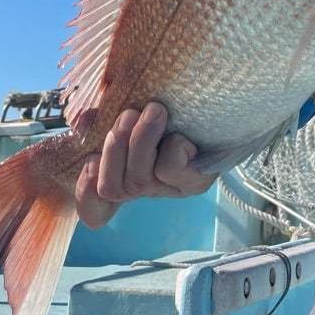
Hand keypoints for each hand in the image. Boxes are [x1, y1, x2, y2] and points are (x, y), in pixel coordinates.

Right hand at [74, 101, 216, 228]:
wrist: (230, 109)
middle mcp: (146, 187)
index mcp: (126, 172)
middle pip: (111, 187)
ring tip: (154, 110)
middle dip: (114, 148)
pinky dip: (172, 148)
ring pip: (138, 180)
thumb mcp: (138, 112)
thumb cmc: (176, 109)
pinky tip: (182, 135)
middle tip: (129, 114)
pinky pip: (171, 170)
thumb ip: (108, 117)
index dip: (84, 194)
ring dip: (141, 141)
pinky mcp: (195, 184)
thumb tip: (84, 118)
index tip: (89, 162)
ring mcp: (170, 189)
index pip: (95, 205)